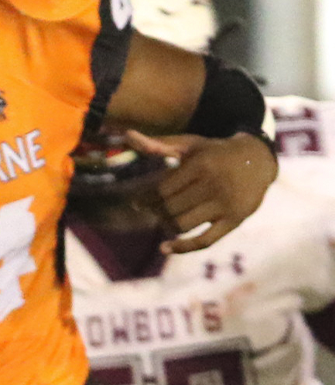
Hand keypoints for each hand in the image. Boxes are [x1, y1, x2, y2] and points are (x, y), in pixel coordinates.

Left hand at [126, 130, 276, 254]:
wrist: (258, 159)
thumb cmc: (214, 152)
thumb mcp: (189, 144)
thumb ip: (158, 144)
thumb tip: (127, 136)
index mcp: (201, 165)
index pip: (162, 190)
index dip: (145, 199)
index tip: (137, 202)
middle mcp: (214, 184)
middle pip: (170, 209)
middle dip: (155, 211)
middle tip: (150, 210)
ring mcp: (226, 204)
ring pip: (182, 225)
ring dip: (166, 225)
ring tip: (163, 218)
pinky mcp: (235, 220)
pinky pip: (205, 241)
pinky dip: (183, 247)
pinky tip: (165, 248)